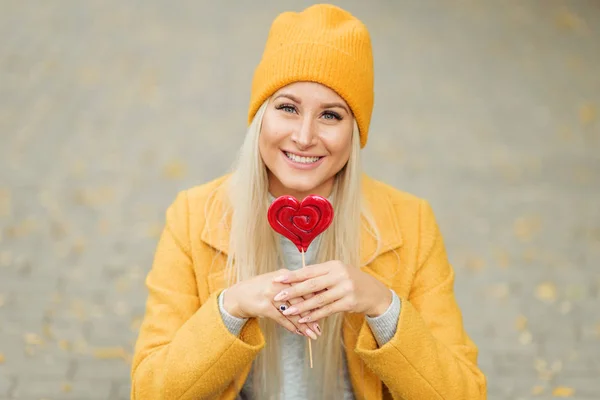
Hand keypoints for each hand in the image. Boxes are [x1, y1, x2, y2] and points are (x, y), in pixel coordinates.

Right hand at [222, 269, 319, 338]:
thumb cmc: (261, 290)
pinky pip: (281, 318)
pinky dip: (291, 327)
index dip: (318, 299)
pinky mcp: (263, 306)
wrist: (237, 295)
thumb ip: (294, 288)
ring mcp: (271, 294)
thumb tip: (316, 296)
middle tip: (321, 328)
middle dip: (313, 315)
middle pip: (301, 300)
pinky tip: (298, 333)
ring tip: (313, 335)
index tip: (329, 309)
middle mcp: (279, 283)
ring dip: (303, 325)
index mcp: (285, 276)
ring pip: (292, 311)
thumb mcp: (278, 284)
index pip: (306, 287)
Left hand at [271, 261, 391, 322]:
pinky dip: (314, 316)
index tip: (278, 279)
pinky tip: (303, 320)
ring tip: (287, 311)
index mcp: (334, 265)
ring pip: (318, 300)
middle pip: (312, 285)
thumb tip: (294, 278)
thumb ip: (319, 275)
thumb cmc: (350, 281)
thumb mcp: (337, 273)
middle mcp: (340, 275)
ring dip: (301, 307)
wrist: (374, 293)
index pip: (309, 270)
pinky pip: (327, 310)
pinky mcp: (349, 303)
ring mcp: (345, 289)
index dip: (293, 276)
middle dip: (293, 291)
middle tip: (277, 296)